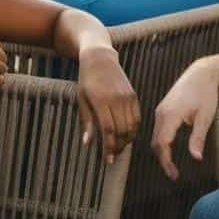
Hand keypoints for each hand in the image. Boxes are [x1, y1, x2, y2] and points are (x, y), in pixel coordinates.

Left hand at [77, 46, 139, 163]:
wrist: (99, 58)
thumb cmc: (86, 80)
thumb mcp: (81, 100)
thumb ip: (86, 122)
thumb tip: (88, 143)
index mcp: (101, 101)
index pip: (108, 130)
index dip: (109, 147)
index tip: (108, 159)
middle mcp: (117, 99)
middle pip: (122, 130)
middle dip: (118, 146)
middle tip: (113, 155)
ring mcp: (127, 96)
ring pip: (132, 126)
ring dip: (127, 140)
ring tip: (120, 147)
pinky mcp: (133, 95)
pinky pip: (137, 117)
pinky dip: (134, 129)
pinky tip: (127, 134)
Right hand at [151, 56, 218, 180]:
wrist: (202, 73)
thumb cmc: (205, 93)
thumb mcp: (205, 117)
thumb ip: (198, 138)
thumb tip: (196, 158)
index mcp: (170, 115)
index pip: (162, 145)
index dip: (166, 162)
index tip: (174, 175)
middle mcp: (161, 113)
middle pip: (156, 142)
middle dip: (163, 160)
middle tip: (174, 174)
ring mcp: (160, 109)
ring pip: (155, 136)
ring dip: (161, 151)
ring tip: (172, 165)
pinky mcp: (163, 108)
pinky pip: (158, 128)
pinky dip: (161, 141)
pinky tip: (170, 148)